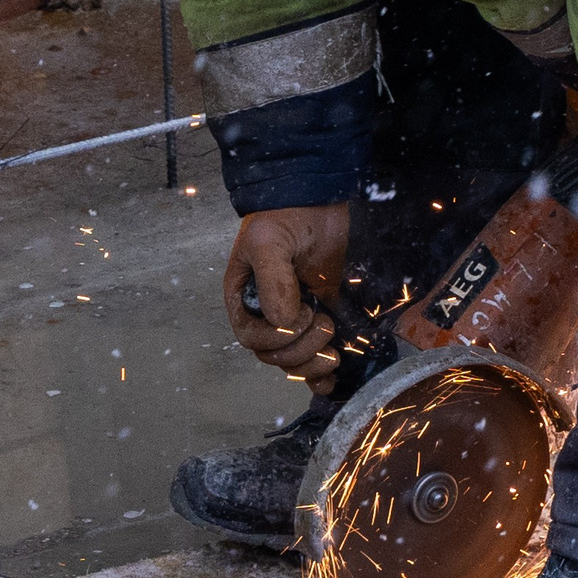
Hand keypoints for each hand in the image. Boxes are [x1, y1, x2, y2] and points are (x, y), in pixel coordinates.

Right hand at [223, 204, 351, 391]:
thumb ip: (273, 282)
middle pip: (273, 355)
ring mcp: (293, 316)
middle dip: (300, 350)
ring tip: (333, 349)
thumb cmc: (285, 216)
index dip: (275, 338)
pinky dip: (321, 375)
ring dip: (313, 364)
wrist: (318, 198)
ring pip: (293, 362)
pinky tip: (332, 379)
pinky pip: (313, 358)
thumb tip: (282, 323)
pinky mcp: (319, 316)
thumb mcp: (268, 242)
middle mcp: (265, 312)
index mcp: (244, 297)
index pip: (251, 337)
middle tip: (323, 324)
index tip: (300, 316)